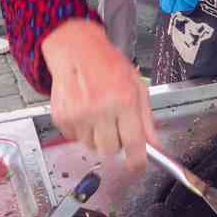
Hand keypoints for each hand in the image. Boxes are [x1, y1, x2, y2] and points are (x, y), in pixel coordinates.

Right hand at [42, 19, 155, 170]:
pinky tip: (85, 112)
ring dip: (98, 137)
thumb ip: (146, 118)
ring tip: (99, 115)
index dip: (137, 160)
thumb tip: (154, 145)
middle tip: (116, 127)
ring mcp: (79, 115)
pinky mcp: (62, 118)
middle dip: (116, 144)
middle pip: (110, 150)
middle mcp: (101, 110)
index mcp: (124, 100)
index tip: (137, 166)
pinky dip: (82, 131)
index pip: (133, 142)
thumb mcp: (137, 86)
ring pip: (92, 147)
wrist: (77, 50)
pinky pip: (75, 139)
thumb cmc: (109, 65)